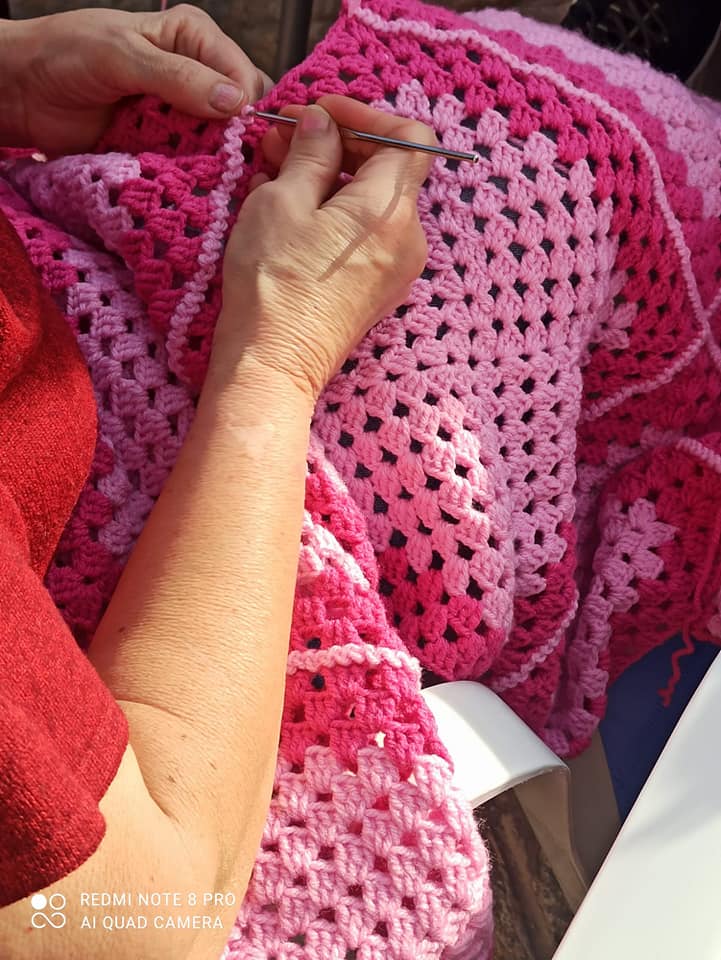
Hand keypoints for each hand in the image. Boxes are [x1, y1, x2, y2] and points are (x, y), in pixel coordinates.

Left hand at [0, 6, 271, 153]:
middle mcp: (197, 76)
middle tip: (228, 164)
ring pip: (223, 144)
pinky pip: (197, 166)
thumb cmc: (65, 57)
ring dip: (218, 163)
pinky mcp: (169, 147)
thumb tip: (234, 102)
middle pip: (241, 114)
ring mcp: (184, 115)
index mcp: (193, 39)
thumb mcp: (121, 57)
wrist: (25, 94)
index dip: (247, 109)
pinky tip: (195, 187)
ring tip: (213, 180)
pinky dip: (197, 177)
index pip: (243, 76)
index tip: (238, 138)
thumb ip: (177, 77)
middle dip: (237, 140)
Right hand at [215, 96, 434, 402]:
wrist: (273, 365)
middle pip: (390, 169)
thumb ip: (310, 152)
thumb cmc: (273, 285)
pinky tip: (293, 208)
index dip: (365, 113)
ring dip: (332, 177)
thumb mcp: (282, 201)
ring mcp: (397, 269)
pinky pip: (366, 234)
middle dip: (340, 144)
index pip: (409, 136)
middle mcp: (408, 240)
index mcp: (391, 211)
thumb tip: (321, 125)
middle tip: (286, 136)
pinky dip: (337, 212)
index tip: (321, 111)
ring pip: (373, 202)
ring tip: (279, 169)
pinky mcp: (379, 289)